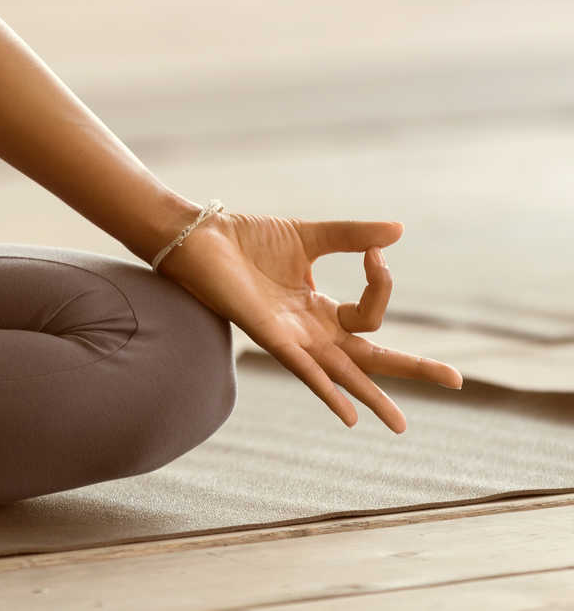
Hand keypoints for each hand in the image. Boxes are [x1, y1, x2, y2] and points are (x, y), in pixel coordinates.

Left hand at [158, 212, 461, 432]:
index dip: (382, 281)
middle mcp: (309, 330)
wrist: (200, 236)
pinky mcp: (267, 334)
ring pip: (341, 372)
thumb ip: (351, 236)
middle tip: (457, 381)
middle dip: (412, 370)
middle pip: (368, 357)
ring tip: (401, 424)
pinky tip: (349, 415)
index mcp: (319, 309)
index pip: (371, 312)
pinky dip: (326, 389)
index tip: (376, 252)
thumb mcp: (308, 236)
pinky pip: (303, 368)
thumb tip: (398, 232)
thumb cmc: (246, 240)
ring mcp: (290, 336)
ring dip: (372, 395)